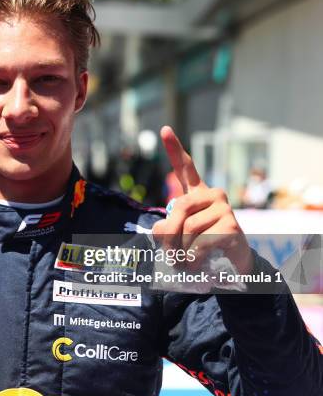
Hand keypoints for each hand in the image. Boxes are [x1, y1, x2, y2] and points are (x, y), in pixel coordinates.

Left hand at [152, 126, 252, 274]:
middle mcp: (213, 195)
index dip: (174, 149)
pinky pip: (201, 242)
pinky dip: (192, 258)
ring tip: (183, 262)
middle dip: (169, 235)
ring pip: (187, 229)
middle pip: (178, 209)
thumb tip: (162, 231)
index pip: (185, 169)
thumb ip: (164, 230)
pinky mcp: (232, 226)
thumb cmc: (200, 247)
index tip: (164, 129)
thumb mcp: (176, 237)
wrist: (232, 266)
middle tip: (169, 254)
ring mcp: (224, 209)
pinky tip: (196, 263)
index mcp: (197, 194)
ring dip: (179, 251)